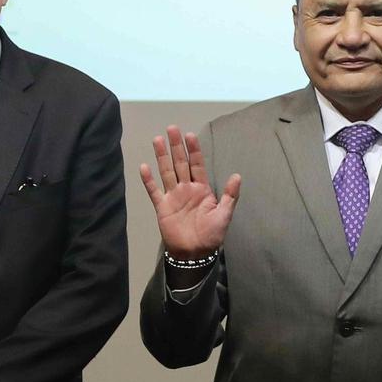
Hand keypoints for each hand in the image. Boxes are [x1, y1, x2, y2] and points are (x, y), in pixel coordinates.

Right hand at [140, 125, 240, 260]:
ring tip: (158, 139)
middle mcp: (186, 189)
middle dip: (176, 146)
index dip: (194, 150)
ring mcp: (173, 196)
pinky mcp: (162, 207)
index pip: (197, 164)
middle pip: (180, 163)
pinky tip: (144, 167)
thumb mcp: (225, 214)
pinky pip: (154, 191)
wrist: (195, 253)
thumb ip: (230, 195)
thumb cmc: (212, 235)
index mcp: (202, 189)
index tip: (190, 135)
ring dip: (162, 156)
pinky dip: (148, 180)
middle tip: (172, 128)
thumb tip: (237, 175)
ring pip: (166, 172)